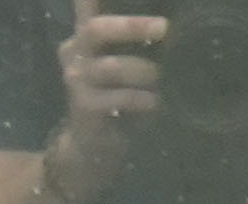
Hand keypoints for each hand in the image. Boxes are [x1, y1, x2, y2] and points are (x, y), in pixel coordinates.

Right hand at [52, 0, 169, 195]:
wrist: (93, 144)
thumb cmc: (116, 95)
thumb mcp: (122, 61)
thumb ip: (136, 39)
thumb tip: (173, 24)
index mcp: (84, 33)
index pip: (85, 3)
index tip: (139, 2)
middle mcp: (75, 51)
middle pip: (97, 29)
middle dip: (133, 26)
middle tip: (165, 27)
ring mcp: (77, 79)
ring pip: (114, 67)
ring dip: (147, 71)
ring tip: (166, 77)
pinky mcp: (85, 106)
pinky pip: (120, 98)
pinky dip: (144, 100)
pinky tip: (158, 103)